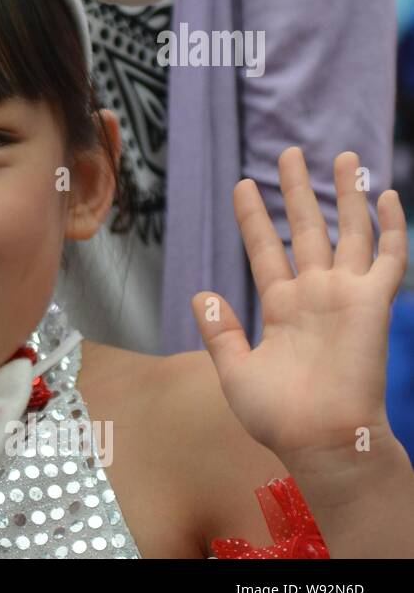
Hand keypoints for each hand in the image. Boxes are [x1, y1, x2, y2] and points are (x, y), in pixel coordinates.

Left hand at [190, 147, 405, 464]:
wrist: (321, 440)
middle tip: (287, 152)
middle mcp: (313, 294)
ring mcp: (345, 296)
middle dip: (297, 191)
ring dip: (345, 195)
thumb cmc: (279, 417)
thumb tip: (202, 294)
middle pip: (305, 229)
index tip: (242, 185)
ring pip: (347, 232)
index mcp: (279, 307)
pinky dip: (391, 227)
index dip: (254, 217)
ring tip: (339, 156)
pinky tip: (388, 195)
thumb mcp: (235, 370)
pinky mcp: (374, 304)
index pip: (264, 249)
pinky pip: (389, 258)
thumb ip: (219, 332)